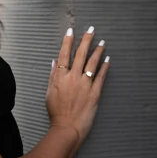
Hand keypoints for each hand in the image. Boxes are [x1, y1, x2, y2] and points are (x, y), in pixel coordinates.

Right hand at [45, 26, 109, 144]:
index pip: (64, 54)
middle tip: (91, 30)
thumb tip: (55, 62)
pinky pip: (101, 76)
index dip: (68, 41)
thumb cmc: (56, 112)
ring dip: (97, 51)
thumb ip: (53, 76)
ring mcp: (85, 84)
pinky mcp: (95, 92)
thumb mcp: (49, 92)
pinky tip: (107, 59)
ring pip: (92, 63)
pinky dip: (105, 66)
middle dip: (86, 40)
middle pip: (80, 55)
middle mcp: (73, 77)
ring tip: (102, 42)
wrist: (67, 127)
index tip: (71, 31)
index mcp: (60, 76)